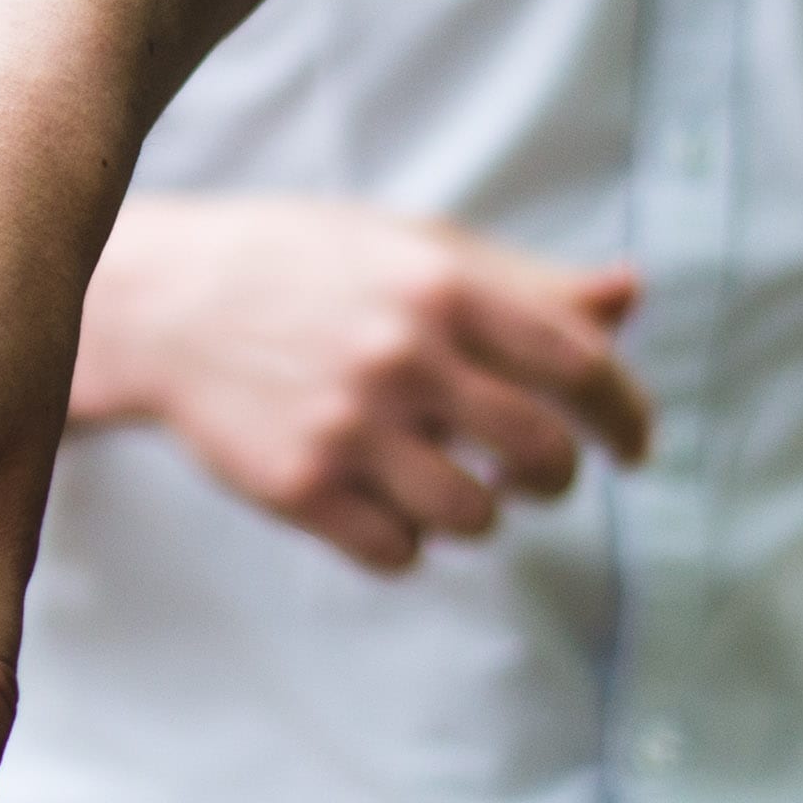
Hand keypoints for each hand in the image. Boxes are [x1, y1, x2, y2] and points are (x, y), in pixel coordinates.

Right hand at [82, 197, 649, 569]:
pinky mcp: (299, 487)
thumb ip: (526, 284)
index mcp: (443, 286)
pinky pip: (399, 553)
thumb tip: (631, 295)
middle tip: (538, 476)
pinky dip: (408, 541)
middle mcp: (401, 356)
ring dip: (478, 511)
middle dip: (556, 478)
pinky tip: (385, 502)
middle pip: (539, 454)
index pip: (580, 365)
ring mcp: (347, 427)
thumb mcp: (417, 249)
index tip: (634, 446)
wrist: (168, 302)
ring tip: (446, 482)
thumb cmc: (311, 269)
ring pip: (475, 518)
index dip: (625, 415)